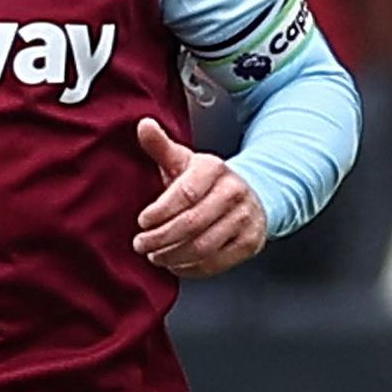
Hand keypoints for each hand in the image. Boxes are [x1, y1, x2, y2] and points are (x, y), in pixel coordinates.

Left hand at [130, 119, 266, 274]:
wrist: (250, 194)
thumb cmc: (206, 181)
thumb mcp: (183, 161)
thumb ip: (161, 146)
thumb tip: (144, 124)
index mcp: (214, 168)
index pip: (185, 194)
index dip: (160, 211)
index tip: (142, 221)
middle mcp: (234, 192)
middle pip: (192, 224)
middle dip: (161, 238)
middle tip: (141, 244)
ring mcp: (245, 219)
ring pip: (203, 247)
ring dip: (172, 256)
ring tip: (155, 255)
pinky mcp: (249, 243)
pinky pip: (216, 262)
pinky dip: (190, 268)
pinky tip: (175, 264)